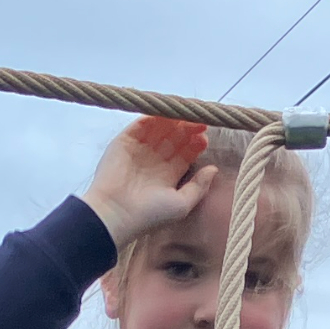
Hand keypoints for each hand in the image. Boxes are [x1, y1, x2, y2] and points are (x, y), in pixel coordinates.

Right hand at [81, 115, 214, 246]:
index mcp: (167, 175)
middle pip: (175, 138)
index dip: (196, 144)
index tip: (204, 138)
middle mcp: (154, 160)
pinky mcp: (125, 141)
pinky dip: (155, 115)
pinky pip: (142, 123)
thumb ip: (199, 187)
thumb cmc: (149, 215)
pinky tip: (168, 113)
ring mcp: (139, 149)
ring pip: (161, 127)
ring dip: (174, 120)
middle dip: (188, 129)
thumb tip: (214, 169)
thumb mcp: (181, 205)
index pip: (186, 153)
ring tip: (187, 116)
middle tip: (199, 123)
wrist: (115, 213)